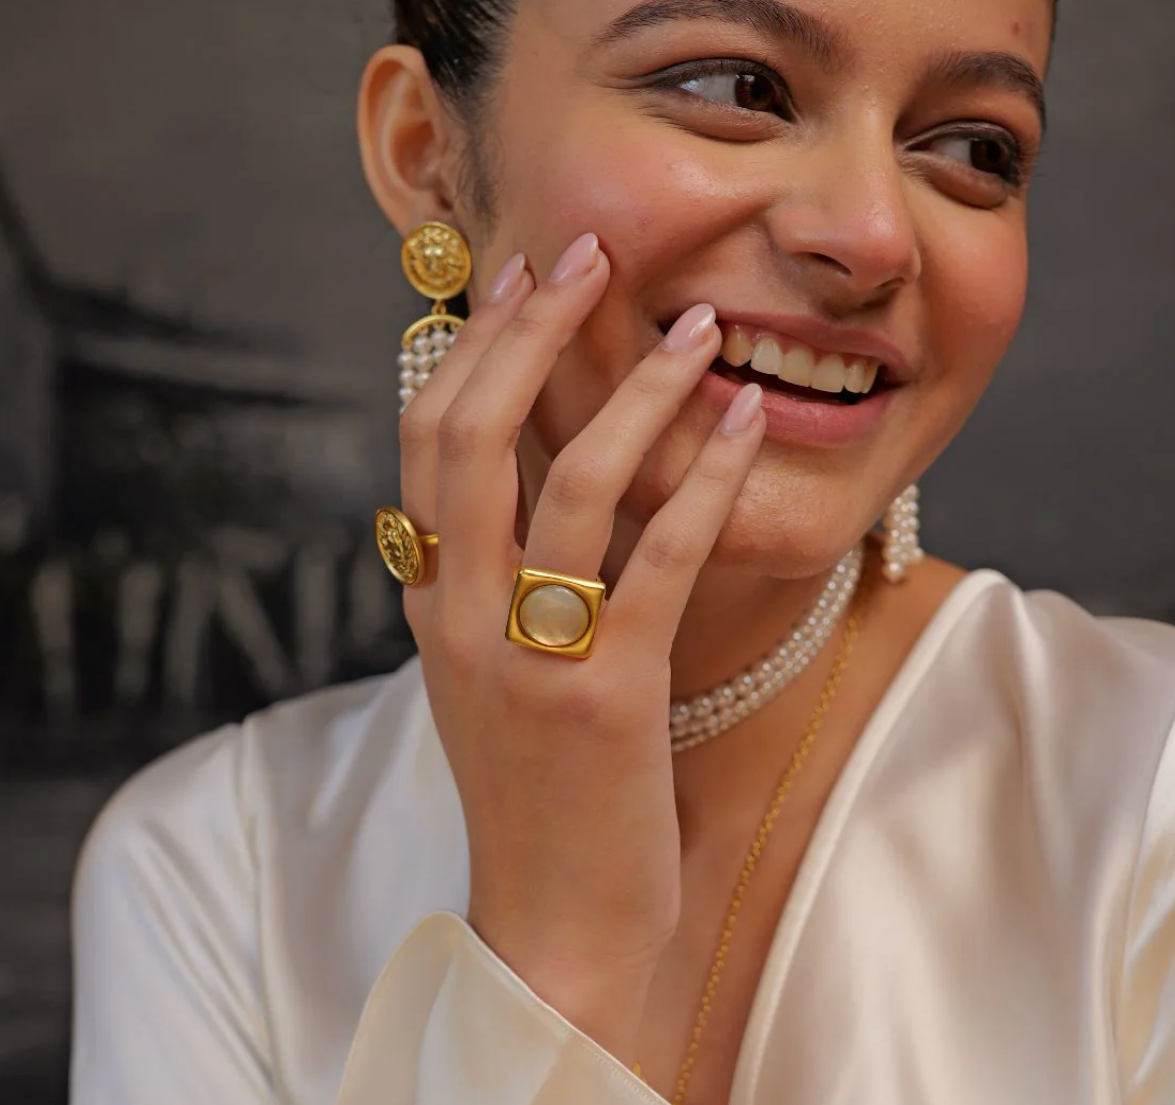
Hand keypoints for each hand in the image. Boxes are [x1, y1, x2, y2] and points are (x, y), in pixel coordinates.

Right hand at [397, 232, 765, 1059]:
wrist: (552, 922)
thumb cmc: (534, 789)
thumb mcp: (485, 672)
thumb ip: (489, 578)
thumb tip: (522, 479)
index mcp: (430, 600)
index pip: (426, 440)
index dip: (472, 348)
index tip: (518, 277)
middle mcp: (462, 612)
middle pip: (476, 433)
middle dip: (532, 332)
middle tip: (589, 253)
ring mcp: (531, 653)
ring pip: (571, 484)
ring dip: (638, 391)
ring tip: (699, 326)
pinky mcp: (611, 693)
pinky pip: (660, 559)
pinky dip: (707, 481)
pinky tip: (748, 425)